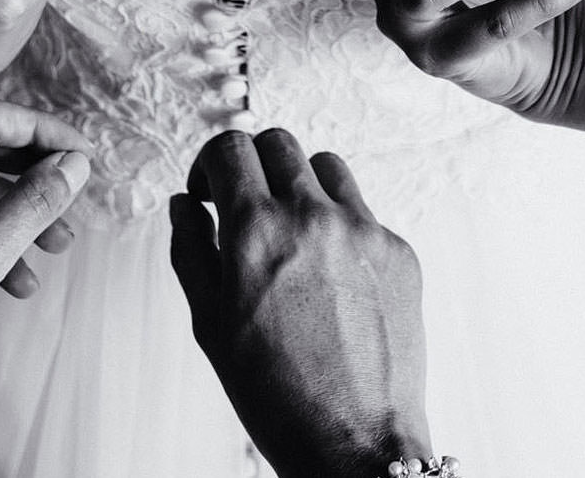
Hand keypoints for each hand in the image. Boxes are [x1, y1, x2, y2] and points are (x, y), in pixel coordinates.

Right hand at [169, 129, 429, 477]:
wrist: (354, 443)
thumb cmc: (276, 394)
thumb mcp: (210, 323)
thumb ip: (191, 249)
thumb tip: (184, 205)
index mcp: (256, 229)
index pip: (229, 147)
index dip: (209, 165)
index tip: (210, 192)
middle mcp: (313, 217)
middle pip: (278, 143)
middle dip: (253, 165)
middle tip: (246, 204)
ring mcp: (363, 231)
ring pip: (326, 166)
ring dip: (300, 185)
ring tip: (290, 233)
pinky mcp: (400, 252)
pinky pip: (363, 212)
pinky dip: (339, 227)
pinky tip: (329, 278)